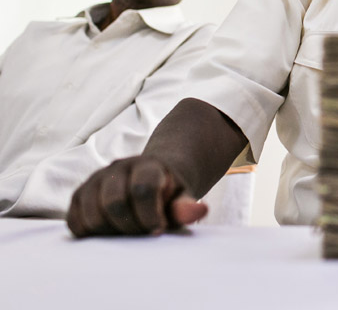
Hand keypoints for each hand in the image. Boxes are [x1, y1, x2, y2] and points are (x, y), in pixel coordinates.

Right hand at [66, 156, 207, 237]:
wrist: (149, 179)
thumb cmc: (167, 194)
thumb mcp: (182, 197)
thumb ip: (186, 206)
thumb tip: (200, 210)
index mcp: (147, 165)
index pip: (142, 189)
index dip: (150, 215)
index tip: (159, 231)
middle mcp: (117, 168)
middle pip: (114, 203)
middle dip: (130, 226)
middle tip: (142, 234)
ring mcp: (94, 180)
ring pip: (91, 213)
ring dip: (109, 232)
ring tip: (127, 234)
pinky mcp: (78, 196)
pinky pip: (74, 221)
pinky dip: (89, 234)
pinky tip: (108, 234)